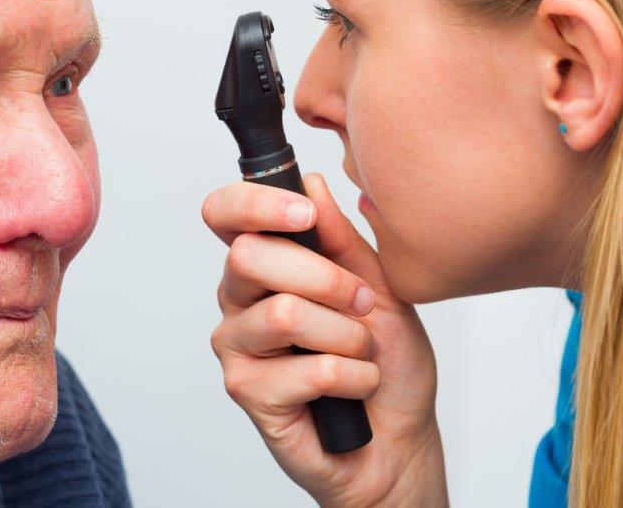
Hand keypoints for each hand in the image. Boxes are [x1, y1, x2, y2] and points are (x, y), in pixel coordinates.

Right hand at [202, 173, 446, 506]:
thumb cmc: (386, 362)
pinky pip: (309, 368)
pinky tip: (354, 389)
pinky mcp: (246, 391)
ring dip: (347, 336)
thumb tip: (312, 182)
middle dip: (326, 279)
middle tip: (363, 305)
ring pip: (283, 313)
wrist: (398, 439)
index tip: (304, 214)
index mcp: (263, 264)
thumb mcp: (379, 286)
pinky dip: (353, 377)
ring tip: (361, 354)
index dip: (254, 203)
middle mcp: (238, 299)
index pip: (224, 214)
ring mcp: (236, 345)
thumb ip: (342, 239)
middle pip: (250, 256)